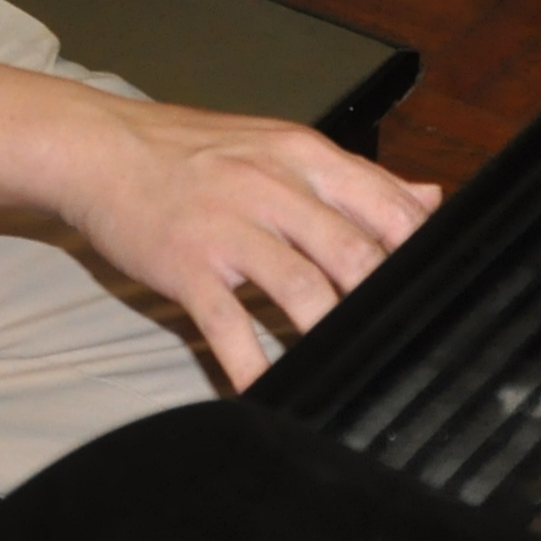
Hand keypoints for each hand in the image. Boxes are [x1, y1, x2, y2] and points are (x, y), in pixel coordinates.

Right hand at [48, 94, 440, 388]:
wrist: (100, 148)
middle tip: (404, 347)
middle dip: (384, 306)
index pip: (387, 207)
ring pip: (304, 291)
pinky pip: (230, 324)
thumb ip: (356, 179)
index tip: (439, 298)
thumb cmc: (192, 151)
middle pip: (354, 254)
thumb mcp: (280, 146)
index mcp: (305, 155)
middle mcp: (273, 186)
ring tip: (350, 374)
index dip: (422, 257)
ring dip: (332, 338)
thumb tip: (431, 201)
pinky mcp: (188, 264)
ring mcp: (229, 226)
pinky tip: (270, 393)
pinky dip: (254, 365)